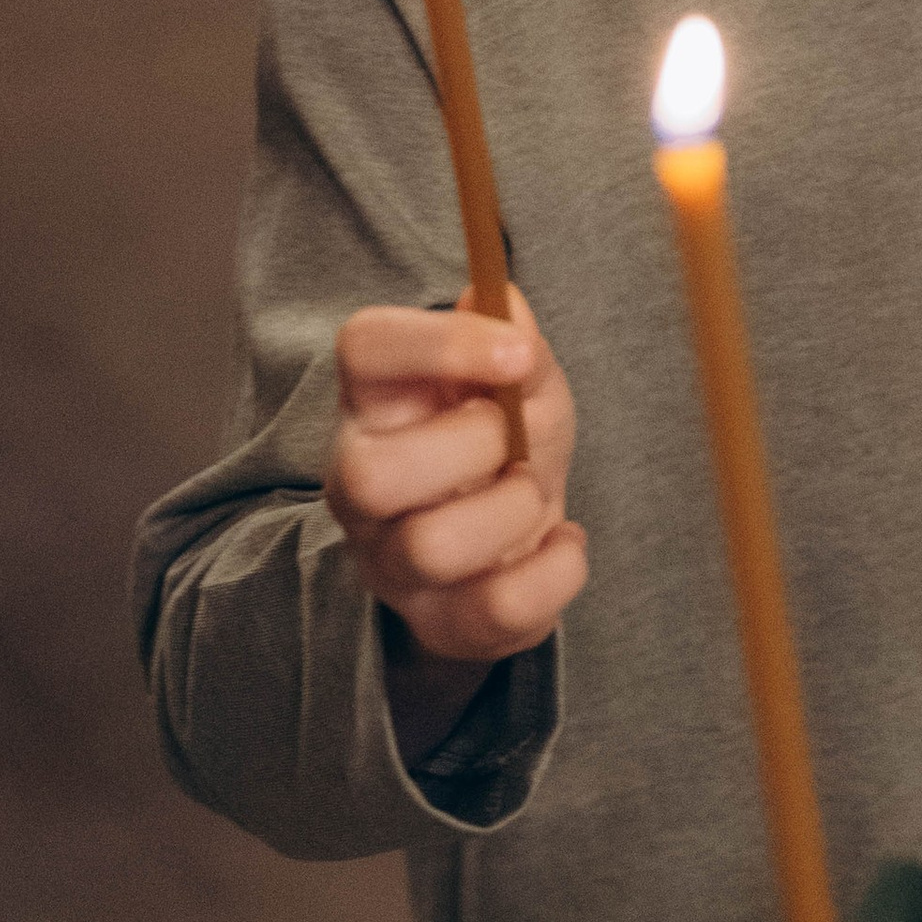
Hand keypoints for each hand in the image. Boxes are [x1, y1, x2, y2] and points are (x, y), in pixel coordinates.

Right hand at [326, 286, 584, 706]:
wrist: (505, 537)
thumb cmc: (500, 440)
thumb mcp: (519, 381)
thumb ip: (515, 341)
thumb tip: (499, 298)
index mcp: (374, 401)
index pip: (363, 347)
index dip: (438, 343)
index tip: (517, 353)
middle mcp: (360, 486)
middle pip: (369, 476)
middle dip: (472, 446)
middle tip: (510, 439)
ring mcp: (391, 563)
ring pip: (432, 548)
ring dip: (516, 507)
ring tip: (532, 489)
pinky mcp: (440, 624)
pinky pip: (497, 611)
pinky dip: (556, 569)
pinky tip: (562, 541)